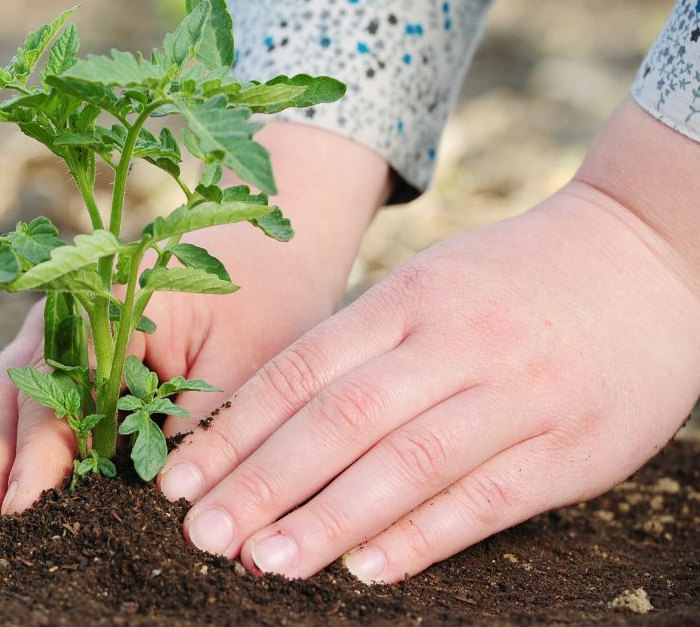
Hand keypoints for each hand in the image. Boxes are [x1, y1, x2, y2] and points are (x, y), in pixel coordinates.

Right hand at [0, 122, 390, 535]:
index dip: (36, 462)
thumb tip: (165, 517)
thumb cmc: (267, 301)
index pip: (54, 397)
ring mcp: (43, 347)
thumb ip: (197, 433)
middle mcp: (56, 326)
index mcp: (100, 311)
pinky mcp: (48, 372)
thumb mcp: (243, 367)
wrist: (273, 243)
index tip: (21, 518)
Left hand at [159, 99, 699, 581]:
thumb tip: (264, 424)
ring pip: (407, 462)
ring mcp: (516, 392)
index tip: (178, 483)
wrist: (645, 254)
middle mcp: (453, 341)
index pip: (300, 371)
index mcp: (406, 297)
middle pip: (340, 419)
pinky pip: (487, 498)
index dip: (234, 432)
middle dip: (262, 482)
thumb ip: (359, 348)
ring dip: (329, 519)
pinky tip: (366, 570)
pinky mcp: (571, 446)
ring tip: (265, 562)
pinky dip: (423, 538)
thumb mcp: (427, 285)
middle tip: (204, 536)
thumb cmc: (509, 281)